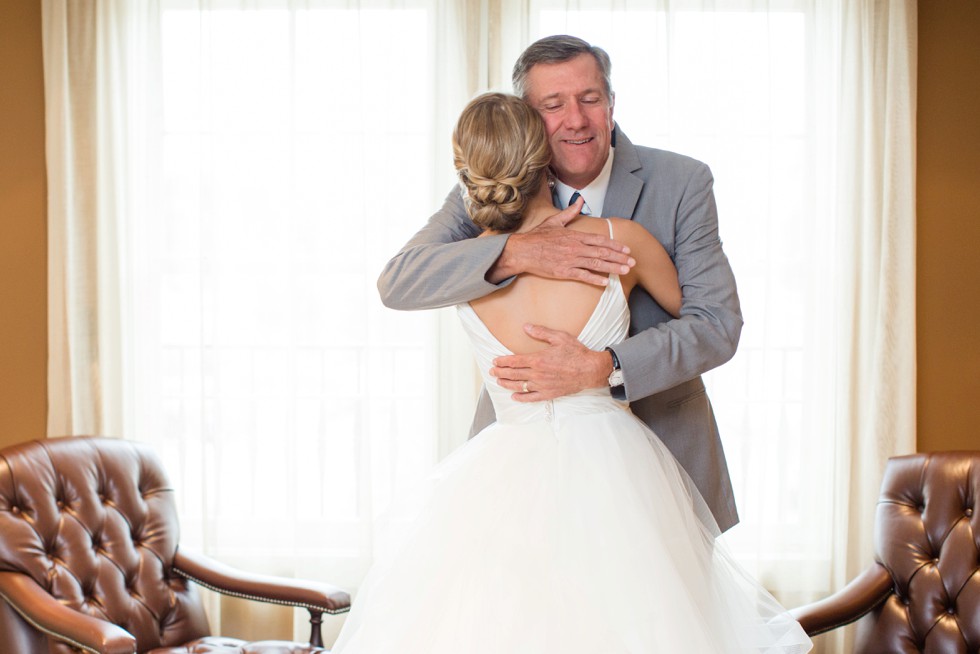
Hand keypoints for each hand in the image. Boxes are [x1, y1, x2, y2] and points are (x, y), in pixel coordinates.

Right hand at [487, 197, 634, 284]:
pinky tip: (605, 282)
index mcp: (575, 235)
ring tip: (625, 271)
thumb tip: (579, 201)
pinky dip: (594, 279)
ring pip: (596, 264)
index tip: (626, 249)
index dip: (615, 245)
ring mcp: (570, 260)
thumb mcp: (554, 221)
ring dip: (612, 268)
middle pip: (602, 252)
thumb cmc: (537, 237)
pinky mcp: (563, 271)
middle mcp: (575, 247)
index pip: (600, 240)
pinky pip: (582, 276)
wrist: (522, 250)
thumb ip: (569, 212)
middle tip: (632, 262)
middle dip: (619, 257)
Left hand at [490, 324, 613, 401]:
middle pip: (513, 374)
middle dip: (500, 373)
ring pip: (519, 386)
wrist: (590, 370)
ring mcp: (542, 385)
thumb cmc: (576, 353)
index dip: (502, 362)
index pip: (514, 361)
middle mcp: (537, 374)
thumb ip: (541, 332)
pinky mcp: (549, 394)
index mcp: (538, 360)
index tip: (494, 361)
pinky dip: (521, 398)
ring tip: (499, 382)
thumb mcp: (559, 337)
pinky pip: (531, 398)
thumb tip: (526, 327)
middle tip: (492, 372)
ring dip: (507, 384)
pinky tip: (514, 396)